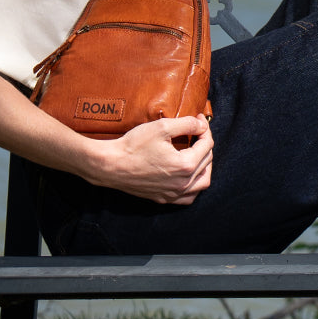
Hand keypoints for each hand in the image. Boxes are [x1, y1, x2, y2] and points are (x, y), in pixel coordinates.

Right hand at [95, 114, 213, 203]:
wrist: (110, 165)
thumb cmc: (133, 146)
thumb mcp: (162, 127)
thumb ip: (187, 124)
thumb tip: (201, 125)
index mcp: (185, 165)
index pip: (207, 145)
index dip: (205, 129)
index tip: (198, 120)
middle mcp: (183, 183)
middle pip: (206, 162)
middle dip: (205, 144)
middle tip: (197, 132)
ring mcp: (173, 193)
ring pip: (202, 183)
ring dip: (205, 167)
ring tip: (199, 154)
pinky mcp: (163, 198)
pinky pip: (188, 197)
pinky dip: (194, 186)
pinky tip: (189, 177)